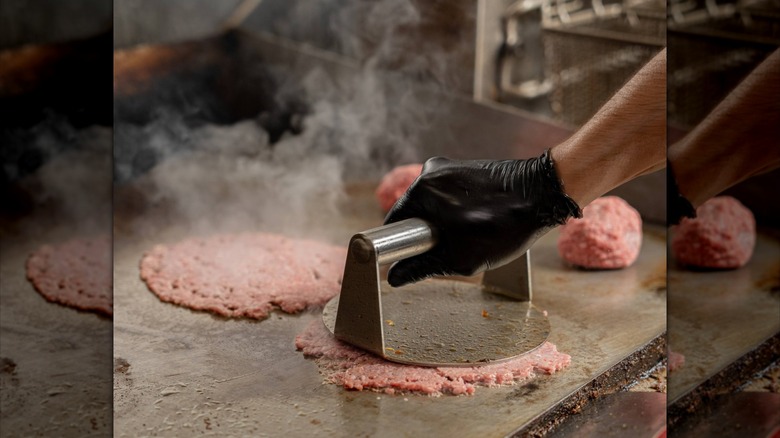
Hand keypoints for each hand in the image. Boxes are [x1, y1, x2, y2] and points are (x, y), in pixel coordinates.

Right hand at [384, 150, 580, 286]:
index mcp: (422, 191)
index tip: (412, 258)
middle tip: (451, 249)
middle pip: (413, 213)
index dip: (399, 245)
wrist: (545, 195)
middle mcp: (430, 172)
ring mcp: (448, 166)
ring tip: (471, 234)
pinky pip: (449, 195)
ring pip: (432, 205)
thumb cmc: (503, 227)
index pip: (394, 223)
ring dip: (444, 223)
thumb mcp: (460, 259)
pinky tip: (480, 220)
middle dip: (427, 234)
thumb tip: (393, 277)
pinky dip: (458, 210)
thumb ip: (422, 268)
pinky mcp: (465, 166)